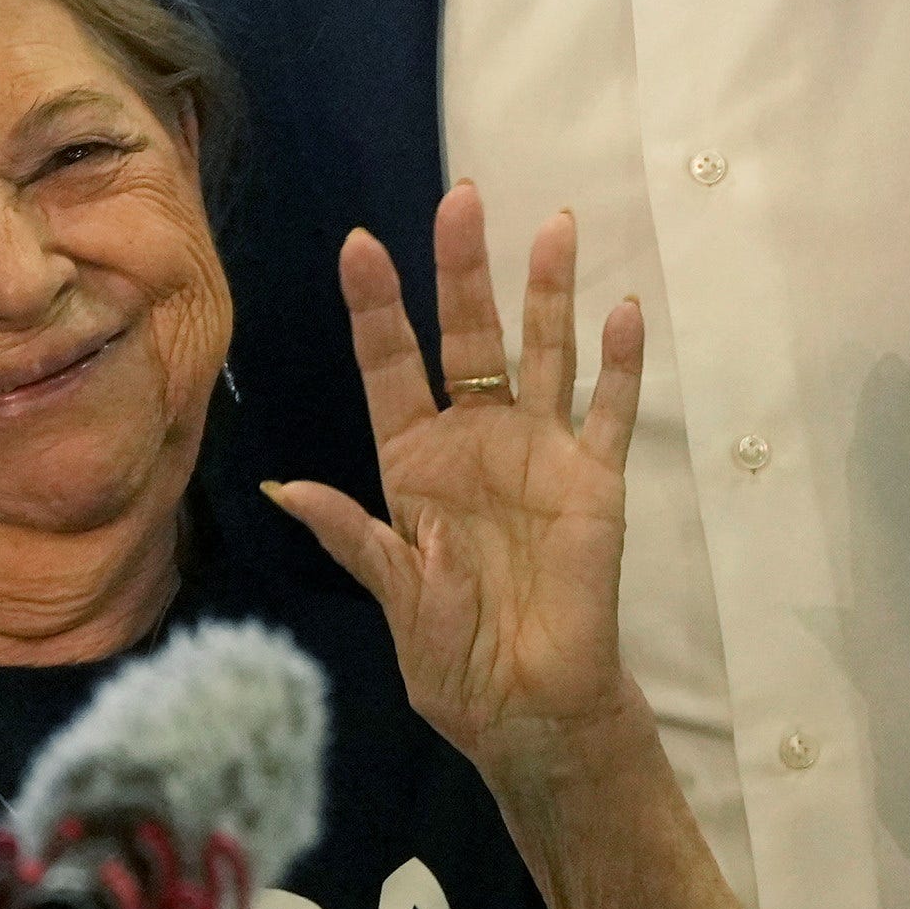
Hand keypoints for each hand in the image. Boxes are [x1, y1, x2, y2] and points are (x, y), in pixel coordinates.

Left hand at [271, 182, 644, 789]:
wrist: (529, 709)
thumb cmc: (453, 659)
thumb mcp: (395, 596)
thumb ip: (355, 537)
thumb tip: (286, 489)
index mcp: (415, 462)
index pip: (392, 365)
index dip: (378, 307)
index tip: (361, 245)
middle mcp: (476, 442)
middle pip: (469, 337)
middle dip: (464, 270)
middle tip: (462, 199)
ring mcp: (540, 454)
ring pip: (544, 354)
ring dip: (549, 292)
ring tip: (556, 224)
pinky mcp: (595, 482)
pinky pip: (609, 413)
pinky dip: (620, 364)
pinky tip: (623, 311)